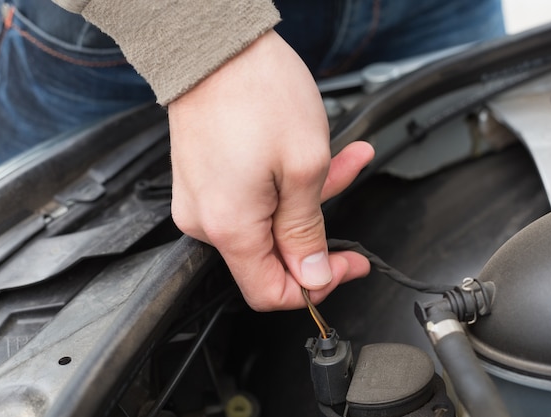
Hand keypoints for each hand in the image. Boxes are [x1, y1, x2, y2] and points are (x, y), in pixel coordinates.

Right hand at [168, 30, 373, 310]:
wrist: (215, 46)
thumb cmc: (258, 93)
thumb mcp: (303, 168)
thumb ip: (307, 231)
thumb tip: (312, 275)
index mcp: (230, 228)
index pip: (270, 292)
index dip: (315, 285)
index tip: (345, 264)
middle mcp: (206, 221)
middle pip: (271, 257)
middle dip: (317, 231)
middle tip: (348, 195)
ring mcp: (202, 200)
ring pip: (266, 223)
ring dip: (306, 199)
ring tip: (341, 160)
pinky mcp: (205, 180)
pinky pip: (250, 199)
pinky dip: (283, 185)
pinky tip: (311, 154)